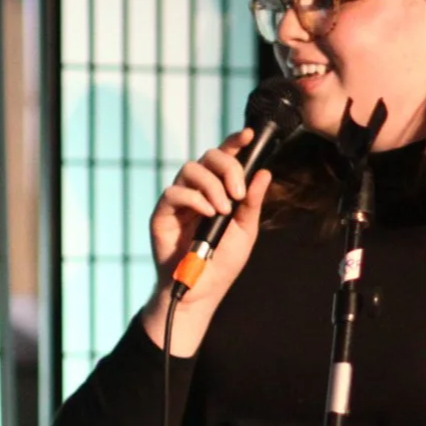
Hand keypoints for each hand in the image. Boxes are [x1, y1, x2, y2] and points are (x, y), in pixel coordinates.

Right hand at [138, 127, 270, 354]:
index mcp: (219, 190)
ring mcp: (178, 200)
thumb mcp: (245, 230)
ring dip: (211, 185)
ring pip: (190, 169)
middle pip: (208, 156)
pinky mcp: (162, 213)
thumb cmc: (223, 261)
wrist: (202, 290)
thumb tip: (264, 172)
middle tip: (237, 193)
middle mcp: (197, 189)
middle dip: (227, 168)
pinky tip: (208, 213)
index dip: (236, 142)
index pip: (226, 158)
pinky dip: (194, 198)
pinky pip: (174, 192)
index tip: (250, 135)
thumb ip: (251, 202)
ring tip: (223, 209)